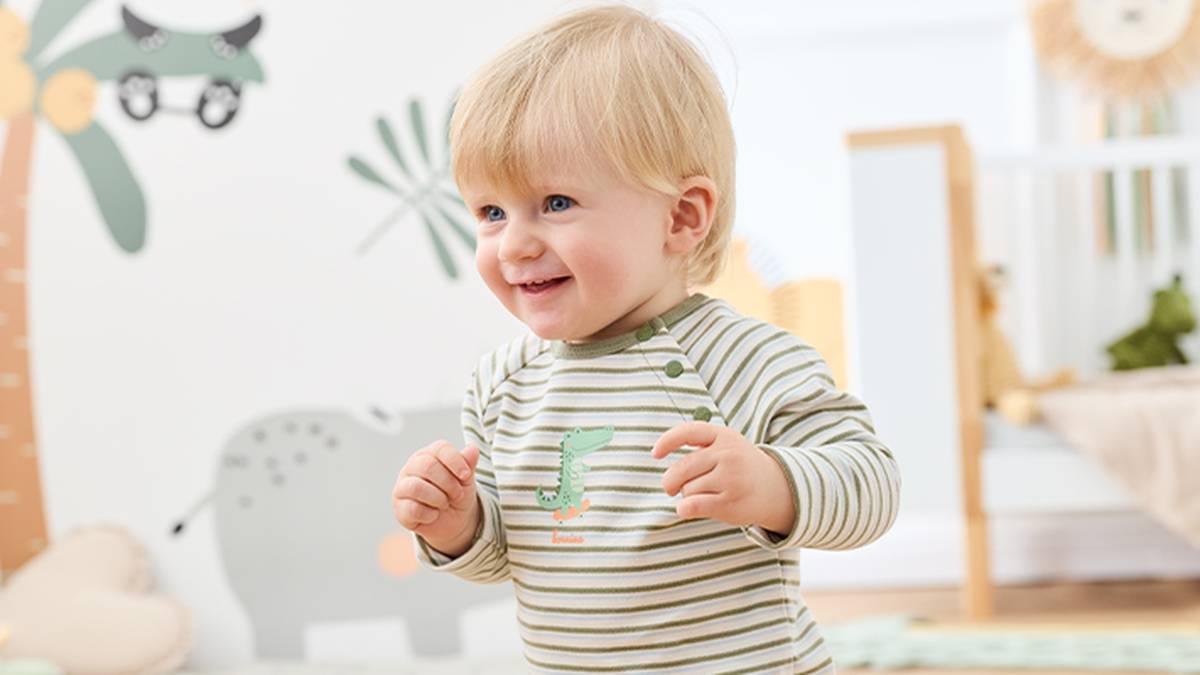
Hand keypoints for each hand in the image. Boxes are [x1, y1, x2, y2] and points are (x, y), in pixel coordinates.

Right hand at [392, 440, 481, 557]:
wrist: (453, 521)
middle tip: (457, 494)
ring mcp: (402, 487)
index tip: (466, 475)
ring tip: (445, 503)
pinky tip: (434, 514)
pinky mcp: (399, 508)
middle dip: (448, 483)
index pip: (440, 448)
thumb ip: (468, 464)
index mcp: (429, 454)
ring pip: (416, 487)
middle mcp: (412, 467)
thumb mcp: (466, 480)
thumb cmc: (457, 494)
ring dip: (438, 498)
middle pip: (427, 466)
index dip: (455, 461)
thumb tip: (472, 449)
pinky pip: (413, 509)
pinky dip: (430, 514)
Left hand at [652, 422, 794, 534]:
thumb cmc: (742, 466)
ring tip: (701, 495)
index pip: (688, 432)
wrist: (777, 489)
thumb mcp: (728, 444)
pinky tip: (688, 508)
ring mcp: (730, 479)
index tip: (655, 454)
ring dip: (687, 495)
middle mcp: (728, 455)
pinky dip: (684, 509)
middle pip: (681, 468)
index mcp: (724, 436)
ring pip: (687, 489)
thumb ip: (701, 443)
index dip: (667, 442)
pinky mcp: (730, 503)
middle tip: (671, 488)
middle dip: (670, 481)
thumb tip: (660, 450)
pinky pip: (691, 506)